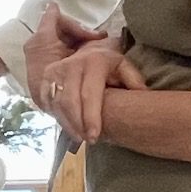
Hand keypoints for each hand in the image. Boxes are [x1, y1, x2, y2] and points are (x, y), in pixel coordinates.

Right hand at [28, 7, 141, 143]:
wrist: (88, 49)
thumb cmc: (108, 63)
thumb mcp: (123, 66)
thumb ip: (133, 80)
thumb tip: (144, 95)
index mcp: (93, 62)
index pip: (89, 95)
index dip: (91, 118)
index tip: (95, 136)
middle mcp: (71, 64)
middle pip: (70, 102)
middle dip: (78, 125)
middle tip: (88, 141)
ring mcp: (55, 71)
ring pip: (58, 104)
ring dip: (68, 124)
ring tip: (79, 138)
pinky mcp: (46, 78)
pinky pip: (48, 102)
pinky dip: (56, 116)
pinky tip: (67, 126)